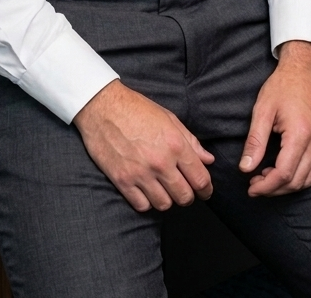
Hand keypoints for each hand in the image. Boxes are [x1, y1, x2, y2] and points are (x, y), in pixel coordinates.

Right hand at [73, 79, 214, 212]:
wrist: (102, 106)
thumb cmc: (136, 109)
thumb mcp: (168, 118)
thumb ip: (190, 141)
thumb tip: (208, 160)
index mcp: (175, 144)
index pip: (200, 179)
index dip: (206, 189)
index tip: (205, 191)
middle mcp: (160, 162)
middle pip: (184, 197)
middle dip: (188, 196)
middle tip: (183, 190)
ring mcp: (140, 173)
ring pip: (164, 204)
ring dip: (167, 199)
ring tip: (163, 189)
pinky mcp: (122, 180)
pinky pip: (142, 206)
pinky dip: (146, 201)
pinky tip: (145, 190)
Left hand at [239, 40, 310, 197]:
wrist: (305, 69)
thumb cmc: (283, 85)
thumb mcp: (262, 109)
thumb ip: (254, 141)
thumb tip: (245, 167)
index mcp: (300, 134)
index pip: (284, 173)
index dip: (266, 186)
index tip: (251, 188)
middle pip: (297, 181)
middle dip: (274, 188)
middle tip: (255, 183)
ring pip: (309, 179)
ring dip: (288, 186)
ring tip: (268, 178)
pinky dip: (304, 178)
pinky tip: (288, 173)